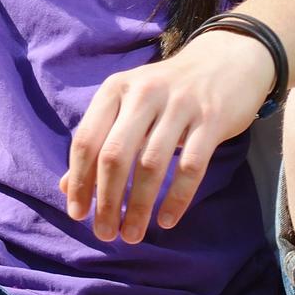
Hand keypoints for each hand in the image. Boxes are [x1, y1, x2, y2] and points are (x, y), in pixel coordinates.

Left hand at [60, 29, 276, 244]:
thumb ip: (100, 141)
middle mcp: (143, 94)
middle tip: (105, 233)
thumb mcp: (128, 105)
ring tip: (132, 234)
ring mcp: (179, 105)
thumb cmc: (168, 91)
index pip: (87, 140)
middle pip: (115, 154)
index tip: (78, 214)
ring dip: (139, 206)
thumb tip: (67, 188)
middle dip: (107, 199)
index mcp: (115, 90)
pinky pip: (191, 166)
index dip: (80, 180)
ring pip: (152, 164)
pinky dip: (177, 198)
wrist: (227, 59)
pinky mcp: (211, 119)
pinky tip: (166, 221)